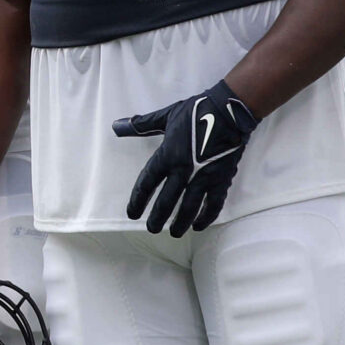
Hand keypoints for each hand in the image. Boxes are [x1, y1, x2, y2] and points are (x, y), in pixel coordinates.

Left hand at [115, 78, 258, 236]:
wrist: (229, 111)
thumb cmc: (196, 111)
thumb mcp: (166, 116)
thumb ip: (141, 125)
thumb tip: (116, 126)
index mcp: (167, 156)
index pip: (147, 183)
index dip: (137, 200)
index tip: (132, 214)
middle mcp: (183, 170)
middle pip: (167, 201)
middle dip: (158, 218)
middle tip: (151, 229)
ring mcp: (203, 177)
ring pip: (189, 207)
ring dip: (181, 222)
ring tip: (174, 233)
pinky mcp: (221, 179)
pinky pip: (213, 204)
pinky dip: (206, 216)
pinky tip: (199, 225)